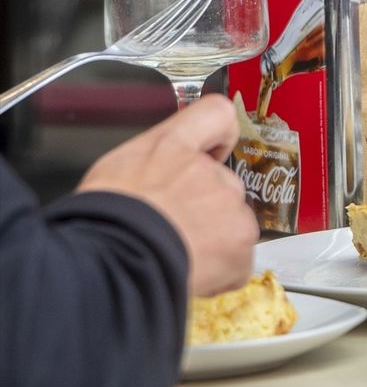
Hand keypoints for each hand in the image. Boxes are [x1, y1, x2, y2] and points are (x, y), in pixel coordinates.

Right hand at [78, 95, 258, 296]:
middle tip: (176, 229)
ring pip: (233, 222)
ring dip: (216, 239)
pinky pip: (238, 257)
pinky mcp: (242, 238)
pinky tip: (195, 272)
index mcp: (172, 147)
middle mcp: (208, 169)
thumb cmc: (104, 223)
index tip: (215, 151)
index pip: (216, 114)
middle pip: (223, 184)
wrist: (113, 262)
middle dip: (206, 207)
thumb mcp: (115, 172)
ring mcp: (230, 203)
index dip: (220, 134)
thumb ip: (154, 164)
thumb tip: (162, 178)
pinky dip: (222, 269)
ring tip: (182, 255)